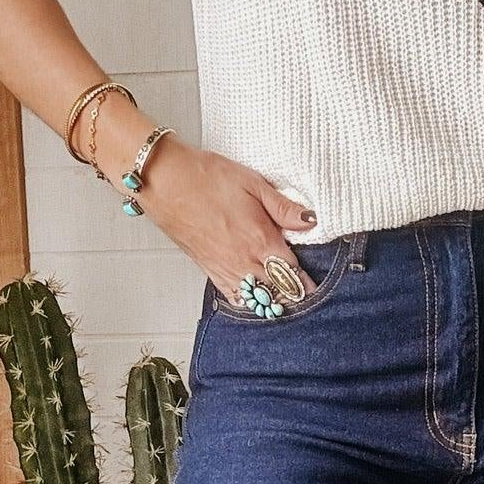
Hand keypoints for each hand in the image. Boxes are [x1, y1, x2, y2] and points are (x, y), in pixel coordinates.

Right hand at [115, 136, 317, 302]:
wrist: (166, 182)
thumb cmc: (207, 178)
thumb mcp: (253, 183)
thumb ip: (283, 208)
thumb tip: (311, 221)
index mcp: (261, 241)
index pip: (293, 273)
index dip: (307, 284)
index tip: (317, 289)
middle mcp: (244, 261)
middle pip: (277, 291)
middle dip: (293, 296)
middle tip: (306, 300)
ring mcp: (225, 268)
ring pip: (256, 299)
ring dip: (272, 303)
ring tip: (286, 305)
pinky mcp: (208, 269)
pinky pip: (233, 295)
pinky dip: (247, 302)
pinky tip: (255, 302)